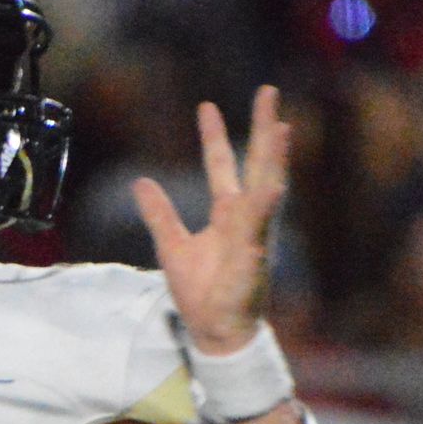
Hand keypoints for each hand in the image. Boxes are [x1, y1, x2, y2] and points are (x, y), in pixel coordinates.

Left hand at [130, 85, 290, 357]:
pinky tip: (271, 187)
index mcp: (227, 214)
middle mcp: (246, 218)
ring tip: (281, 127)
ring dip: (274, 159)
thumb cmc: (202, 293)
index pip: (222, 166)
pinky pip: (262, 229)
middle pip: (256, 164)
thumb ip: (159, 214)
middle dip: (262, 129)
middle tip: (268, 92)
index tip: (207, 106)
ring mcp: (255, 234)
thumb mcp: (171, 246)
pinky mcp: (255, 256)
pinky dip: (266, 208)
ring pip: (268, 188)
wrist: (215, 331)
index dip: (214, 137)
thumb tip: (141, 182)